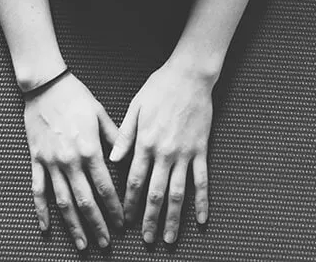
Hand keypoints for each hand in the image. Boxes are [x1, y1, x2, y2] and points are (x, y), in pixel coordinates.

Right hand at [24, 72, 124, 250]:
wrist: (45, 84)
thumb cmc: (76, 96)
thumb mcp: (100, 112)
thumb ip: (115, 137)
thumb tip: (127, 158)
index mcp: (89, 148)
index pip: (105, 187)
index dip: (114, 209)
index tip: (123, 224)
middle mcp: (70, 160)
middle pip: (85, 201)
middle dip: (97, 225)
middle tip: (106, 244)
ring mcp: (51, 162)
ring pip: (63, 201)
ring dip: (73, 225)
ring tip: (82, 244)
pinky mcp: (37, 160)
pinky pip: (38, 190)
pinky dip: (41, 211)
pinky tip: (46, 228)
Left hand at [108, 59, 212, 243]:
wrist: (189, 75)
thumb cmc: (160, 87)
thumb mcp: (135, 106)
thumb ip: (124, 135)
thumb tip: (113, 159)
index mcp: (145, 142)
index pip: (134, 180)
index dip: (130, 203)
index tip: (126, 220)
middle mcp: (164, 152)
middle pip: (155, 193)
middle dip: (149, 219)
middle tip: (146, 240)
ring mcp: (184, 153)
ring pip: (178, 192)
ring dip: (173, 218)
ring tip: (169, 238)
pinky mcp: (201, 149)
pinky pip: (202, 180)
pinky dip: (202, 201)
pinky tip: (201, 219)